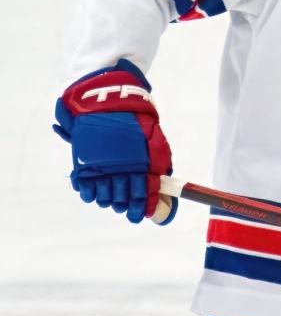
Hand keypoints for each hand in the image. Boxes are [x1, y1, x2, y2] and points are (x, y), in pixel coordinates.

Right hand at [53, 59, 175, 224]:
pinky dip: (90, 194)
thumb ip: (159, 164)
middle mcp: (120, 169)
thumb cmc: (136, 121)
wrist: (108, 101)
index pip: (142, 196)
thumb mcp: (154, 140)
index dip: (141, 208)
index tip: (139, 214)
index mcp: (141, 164)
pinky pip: (85, 189)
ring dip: (108, 200)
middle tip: (125, 206)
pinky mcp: (83, 163)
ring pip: (104, 197)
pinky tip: (95, 193)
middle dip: (124, 205)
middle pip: (122, 200)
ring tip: (111, 199)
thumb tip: (163, 189)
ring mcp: (100, 167)